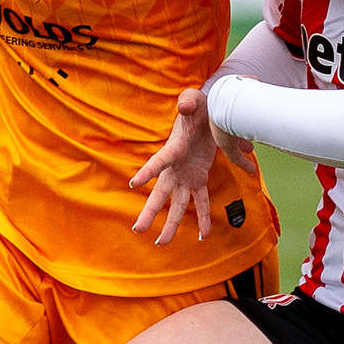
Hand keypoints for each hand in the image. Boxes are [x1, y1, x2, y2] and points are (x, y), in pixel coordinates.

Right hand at [128, 88, 218, 245]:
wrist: (208, 112)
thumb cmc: (198, 106)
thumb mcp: (194, 100)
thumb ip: (189, 102)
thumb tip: (185, 105)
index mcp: (173, 149)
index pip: (159, 161)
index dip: (149, 171)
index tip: (135, 182)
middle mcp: (175, 167)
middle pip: (161, 193)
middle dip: (150, 211)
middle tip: (138, 228)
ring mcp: (186, 176)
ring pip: (177, 204)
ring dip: (171, 223)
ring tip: (162, 242)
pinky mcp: (199, 178)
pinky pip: (201, 201)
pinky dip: (204, 218)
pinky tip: (203, 235)